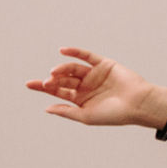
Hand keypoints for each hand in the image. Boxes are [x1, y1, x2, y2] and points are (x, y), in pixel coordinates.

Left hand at [25, 48, 162, 127]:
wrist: (137, 104)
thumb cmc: (114, 114)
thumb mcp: (86, 116)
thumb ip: (67, 112)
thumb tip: (47, 108)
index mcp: (80, 100)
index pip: (58, 91)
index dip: (44, 87)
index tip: (29, 84)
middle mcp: (85, 86)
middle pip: (62, 80)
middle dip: (52, 80)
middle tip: (46, 82)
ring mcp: (94, 74)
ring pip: (72, 69)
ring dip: (62, 69)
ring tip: (54, 73)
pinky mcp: (103, 64)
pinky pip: (86, 56)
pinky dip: (75, 52)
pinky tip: (63, 51)